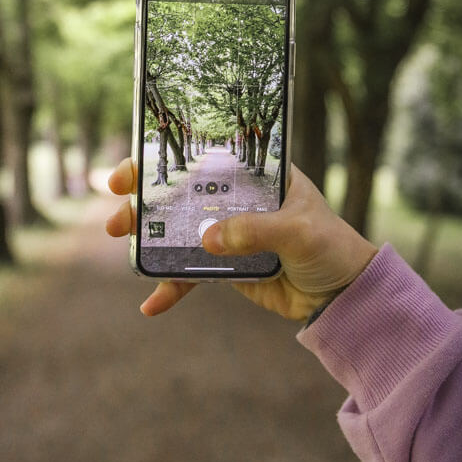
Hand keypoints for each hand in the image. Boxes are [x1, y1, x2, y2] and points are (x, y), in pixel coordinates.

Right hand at [106, 158, 376, 320]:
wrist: (344, 296)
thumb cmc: (331, 247)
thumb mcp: (299, 231)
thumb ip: (256, 231)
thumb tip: (208, 238)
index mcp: (255, 173)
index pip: (203, 156)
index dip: (161, 159)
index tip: (130, 172)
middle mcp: (236, 198)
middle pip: (179, 193)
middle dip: (143, 202)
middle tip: (117, 218)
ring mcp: (228, 232)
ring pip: (177, 232)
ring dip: (147, 240)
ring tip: (123, 250)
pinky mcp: (226, 266)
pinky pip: (190, 274)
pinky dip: (171, 287)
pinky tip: (151, 305)